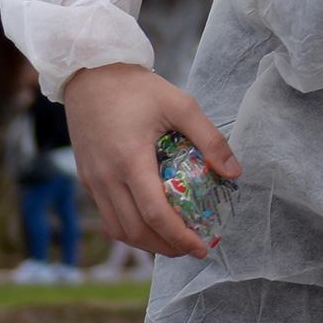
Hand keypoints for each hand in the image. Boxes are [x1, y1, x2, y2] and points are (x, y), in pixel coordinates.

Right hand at [59, 62, 239, 259]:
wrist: (90, 74)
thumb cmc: (138, 88)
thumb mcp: (181, 105)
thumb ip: (210, 139)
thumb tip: (235, 173)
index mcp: (130, 160)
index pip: (155, 215)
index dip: (180, 238)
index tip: (202, 248)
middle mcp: (106, 177)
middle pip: (135, 231)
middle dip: (166, 247)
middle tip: (193, 249)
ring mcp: (92, 180)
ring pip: (118, 228)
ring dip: (146, 243)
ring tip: (174, 242)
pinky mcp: (86, 177)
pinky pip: (107, 215)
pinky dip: (129, 228)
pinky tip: (150, 224)